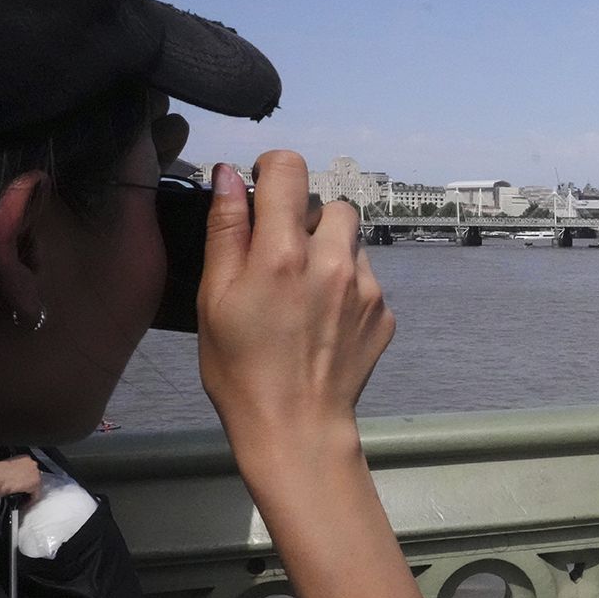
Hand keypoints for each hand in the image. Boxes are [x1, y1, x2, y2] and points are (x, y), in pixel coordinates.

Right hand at [0, 455, 43, 504]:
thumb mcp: (8, 465)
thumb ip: (17, 468)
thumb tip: (17, 475)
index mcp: (25, 457)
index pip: (31, 467)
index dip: (27, 476)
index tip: (23, 482)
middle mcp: (33, 464)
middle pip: (35, 476)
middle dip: (29, 484)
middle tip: (23, 491)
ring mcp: (36, 473)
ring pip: (36, 486)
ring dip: (30, 492)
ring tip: (23, 499)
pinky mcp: (36, 484)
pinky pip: (35, 495)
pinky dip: (30, 500)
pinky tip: (23, 503)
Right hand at [197, 152, 394, 450]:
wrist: (296, 428)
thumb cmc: (242, 370)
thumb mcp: (215, 297)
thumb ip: (227, 230)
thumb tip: (230, 176)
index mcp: (283, 253)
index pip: (290, 169)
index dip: (272, 171)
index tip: (261, 192)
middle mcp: (333, 261)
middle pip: (330, 203)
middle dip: (306, 219)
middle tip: (280, 257)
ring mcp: (366, 288)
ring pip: (353, 240)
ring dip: (330, 251)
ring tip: (302, 293)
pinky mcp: (384, 313)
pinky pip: (366, 278)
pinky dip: (346, 286)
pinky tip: (323, 320)